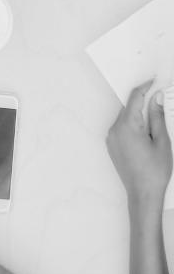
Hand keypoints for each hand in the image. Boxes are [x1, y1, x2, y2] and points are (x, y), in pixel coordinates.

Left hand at [106, 80, 172, 211]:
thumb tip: (156, 98)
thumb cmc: (155, 170)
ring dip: (138, 114)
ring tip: (155, 119)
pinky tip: (146, 131)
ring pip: (125, 117)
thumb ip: (157, 116)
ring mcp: (111, 138)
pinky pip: (122, 128)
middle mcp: (114, 130)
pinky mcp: (112, 145)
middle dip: (143, 101)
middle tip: (159, 97)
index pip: (134, 98)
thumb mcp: (162, 140)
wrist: (142, 193)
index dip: (144, 87)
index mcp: (127, 126)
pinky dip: (133, 124)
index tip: (154, 80)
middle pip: (128, 107)